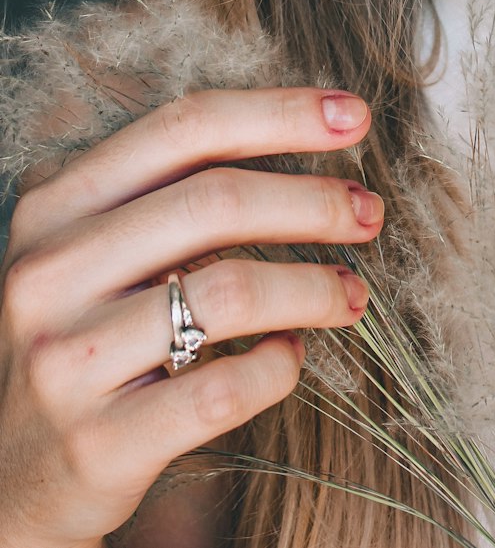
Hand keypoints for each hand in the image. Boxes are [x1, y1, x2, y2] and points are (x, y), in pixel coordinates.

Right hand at [0, 86, 381, 546]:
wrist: (6, 471)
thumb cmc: (84, 331)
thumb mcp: (96, 245)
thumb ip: (173, 187)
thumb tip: (313, 127)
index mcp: (55, 203)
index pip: (186, 128)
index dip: (282, 113)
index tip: (356, 118)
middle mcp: (50, 271)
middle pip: (218, 200)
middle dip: (315, 201)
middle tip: (369, 213)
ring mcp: (67, 358)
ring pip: (231, 291)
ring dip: (314, 286)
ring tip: (352, 293)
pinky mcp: (98, 442)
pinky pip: (223, 389)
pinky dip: (280, 365)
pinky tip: (293, 354)